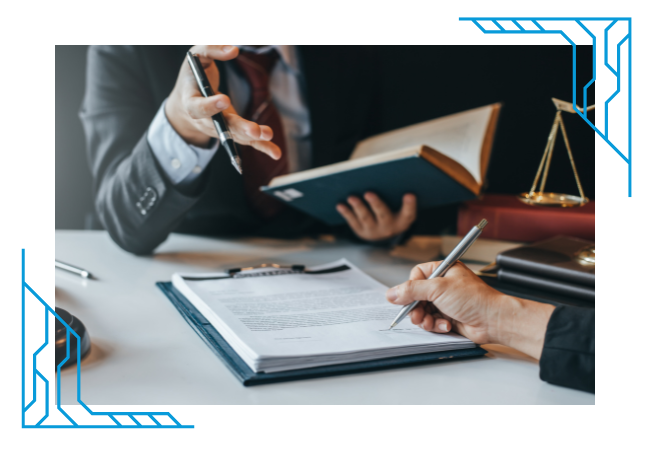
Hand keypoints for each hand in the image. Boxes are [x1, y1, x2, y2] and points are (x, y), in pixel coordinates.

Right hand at [165, 45, 280, 159]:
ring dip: (253, 137)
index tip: (224, 100)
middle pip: (222, 127)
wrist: (186, 103)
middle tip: (253, 130)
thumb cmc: (192, 77)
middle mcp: (205, 120)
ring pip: (236, 135)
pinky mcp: (233, 131)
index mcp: (191, 101)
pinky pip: (247, 141)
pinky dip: (262, 147)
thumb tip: (233, 50)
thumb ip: (211, 50)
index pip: (198, 107)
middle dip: (238, 128)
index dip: (210, 106)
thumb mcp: (196, 57)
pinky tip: (276, 153)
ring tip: (268, 134)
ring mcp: (220, 128)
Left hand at [336, 192, 416, 241]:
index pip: (408, 213)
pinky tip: (340, 205)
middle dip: (376, 204)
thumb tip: (386, 173)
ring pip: (366, 218)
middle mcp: (389, 227)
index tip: (410, 194)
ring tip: (351, 197)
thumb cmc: (393, 211)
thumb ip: (397, 194)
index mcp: (403, 220)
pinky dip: (346, 213)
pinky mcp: (361, 231)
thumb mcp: (399, 207)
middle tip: (368, 193)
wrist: (383, 234)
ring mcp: (374, 231)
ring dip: (358, 207)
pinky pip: (353, 222)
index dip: (409, 205)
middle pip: (383, 215)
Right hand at [386, 261, 555, 358]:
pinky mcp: (449, 316)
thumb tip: (392, 293)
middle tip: (417, 315)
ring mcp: (446, 301)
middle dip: (416, 307)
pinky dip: (436, 325)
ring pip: (423, 310)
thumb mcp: (438, 289)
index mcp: (444, 270)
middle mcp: (444, 284)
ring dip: (425, 319)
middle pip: (417, 295)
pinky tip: (445, 325)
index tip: (407, 297)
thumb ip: (412, 290)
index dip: (411, 287)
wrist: (493, 320)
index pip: (417, 275)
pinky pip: (432, 321)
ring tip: (431, 322)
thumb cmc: (475, 299)